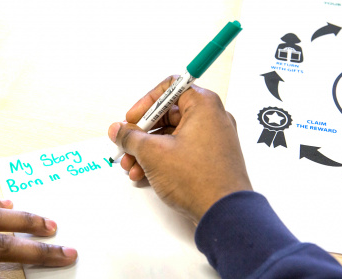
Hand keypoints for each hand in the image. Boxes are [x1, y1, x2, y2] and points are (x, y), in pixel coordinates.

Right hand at [108, 76, 252, 222]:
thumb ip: (131, 137)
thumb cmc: (198, 178)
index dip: (146, 102)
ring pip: (172, 136)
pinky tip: (144, 175)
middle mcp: (212, 118)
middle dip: (142, 133)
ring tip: (131, 166)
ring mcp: (213, 140)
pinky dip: (163, 159)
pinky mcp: (211, 159)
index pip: (170, 87)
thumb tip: (118, 130)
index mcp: (203, 105)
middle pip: (168, 115)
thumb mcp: (153, 153)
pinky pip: (182, 151)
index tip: (132, 119)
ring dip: (148, 150)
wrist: (223, 213)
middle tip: (126, 145)